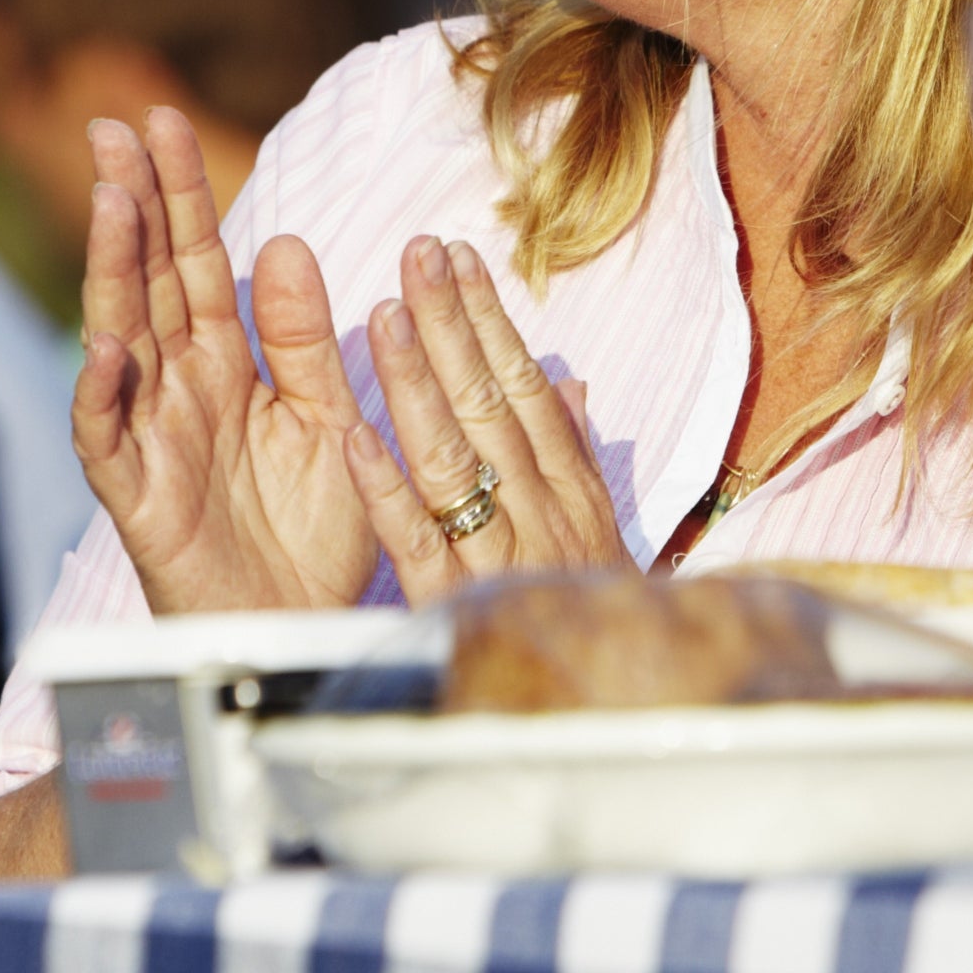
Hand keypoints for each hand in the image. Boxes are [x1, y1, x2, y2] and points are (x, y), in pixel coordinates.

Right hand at [70, 109, 377, 612]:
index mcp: (226, 363)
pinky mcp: (137, 498)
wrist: (309, 632)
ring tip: (110, 202)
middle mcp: (179, 388)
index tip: (161, 119)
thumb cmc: (315, 534)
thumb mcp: (326, 417)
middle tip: (113, 127)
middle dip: (131, 204)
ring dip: (111, 272)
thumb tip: (282, 242)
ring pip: (119, 339)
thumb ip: (302, 339)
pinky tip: (110, 347)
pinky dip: (104, 394)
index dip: (178, 193)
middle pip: (147, 282)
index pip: (195, 261)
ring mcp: (151, 438)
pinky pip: (109, 440)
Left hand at [344, 236, 635, 604]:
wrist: (617, 721)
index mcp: (571, 491)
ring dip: (418, 384)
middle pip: (490, 405)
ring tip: (383, 315)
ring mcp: (501, 558)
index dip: (491, 321)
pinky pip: (418, 543)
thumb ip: (579, 458)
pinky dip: (388, 491)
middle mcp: (541, 514)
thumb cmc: (603, 622)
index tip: (460, 258)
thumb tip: (572, 382)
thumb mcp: (600, 535)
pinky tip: (354, 438)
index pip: (525, 388)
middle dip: (452, 323)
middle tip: (416, 252)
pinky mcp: (457, 609)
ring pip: (454, 458)